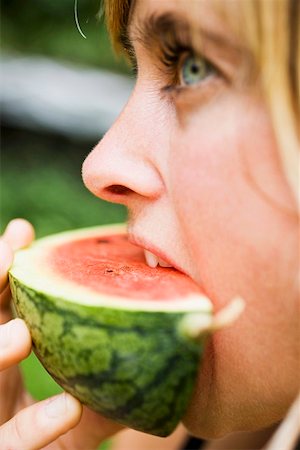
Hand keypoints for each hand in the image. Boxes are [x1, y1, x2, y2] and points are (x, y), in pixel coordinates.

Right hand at [0, 219, 122, 449]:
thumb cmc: (71, 424)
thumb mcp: (93, 387)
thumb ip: (114, 363)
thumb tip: (171, 322)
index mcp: (9, 353)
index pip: (1, 305)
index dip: (5, 271)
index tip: (22, 233)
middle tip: (7, 254)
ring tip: (21, 333)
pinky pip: (10, 442)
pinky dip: (34, 425)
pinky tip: (69, 408)